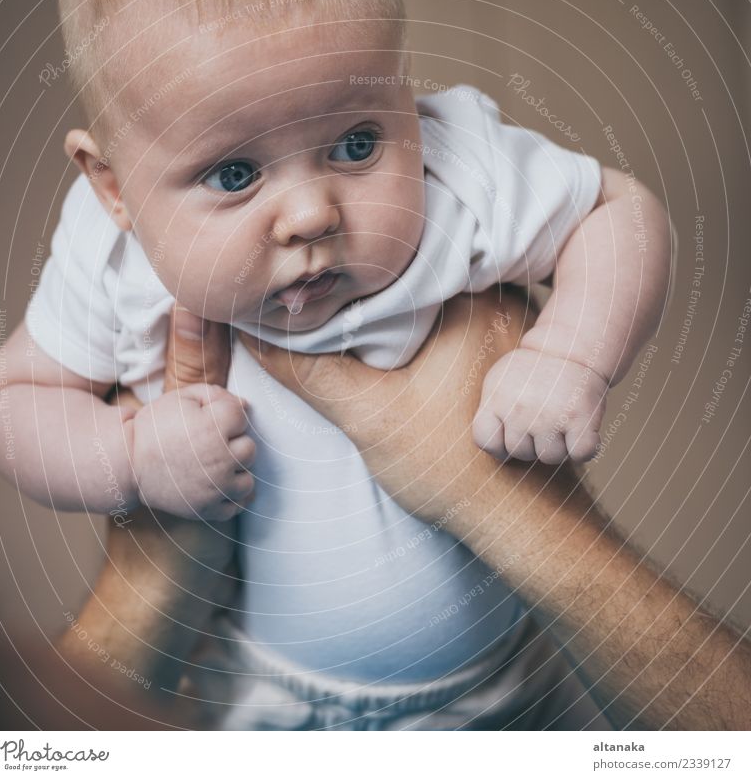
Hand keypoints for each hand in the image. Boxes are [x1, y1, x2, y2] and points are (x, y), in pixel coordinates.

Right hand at [126, 307, 254, 520]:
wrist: (126, 464)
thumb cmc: (154, 427)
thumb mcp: (181, 398)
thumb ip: (216, 394)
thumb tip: (246, 405)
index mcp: (213, 428)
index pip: (241, 416)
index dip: (225, 414)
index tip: (207, 420)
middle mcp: (219, 460)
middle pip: (249, 449)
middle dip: (233, 443)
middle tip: (209, 444)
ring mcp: (215, 488)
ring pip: (247, 480)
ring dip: (235, 472)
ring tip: (214, 466)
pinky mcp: (208, 510)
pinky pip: (237, 505)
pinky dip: (231, 496)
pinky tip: (218, 485)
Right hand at [237, 289, 544, 534]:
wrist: (523, 521)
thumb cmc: (455, 467)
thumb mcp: (370, 415)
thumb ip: (310, 370)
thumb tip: (254, 332)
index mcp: (476, 299)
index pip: (403, 256)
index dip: (355, 269)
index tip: (322, 282)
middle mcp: (506, 302)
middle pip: (423, 277)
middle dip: (378, 291)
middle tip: (334, 300)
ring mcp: (516, 331)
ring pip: (440, 303)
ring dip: (403, 316)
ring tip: (363, 328)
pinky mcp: (513, 360)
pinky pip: (460, 327)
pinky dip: (429, 335)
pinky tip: (404, 358)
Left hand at [472, 347, 606, 463]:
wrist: (570, 349)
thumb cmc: (533, 372)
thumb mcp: (500, 382)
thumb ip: (491, 412)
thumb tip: (499, 450)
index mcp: (496, 399)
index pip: (485, 441)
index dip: (499, 446)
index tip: (512, 435)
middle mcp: (519, 409)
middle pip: (520, 453)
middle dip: (532, 443)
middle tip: (543, 419)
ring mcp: (549, 414)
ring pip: (550, 457)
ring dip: (558, 446)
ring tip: (560, 421)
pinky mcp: (579, 417)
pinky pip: (581, 453)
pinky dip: (584, 449)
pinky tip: (580, 432)